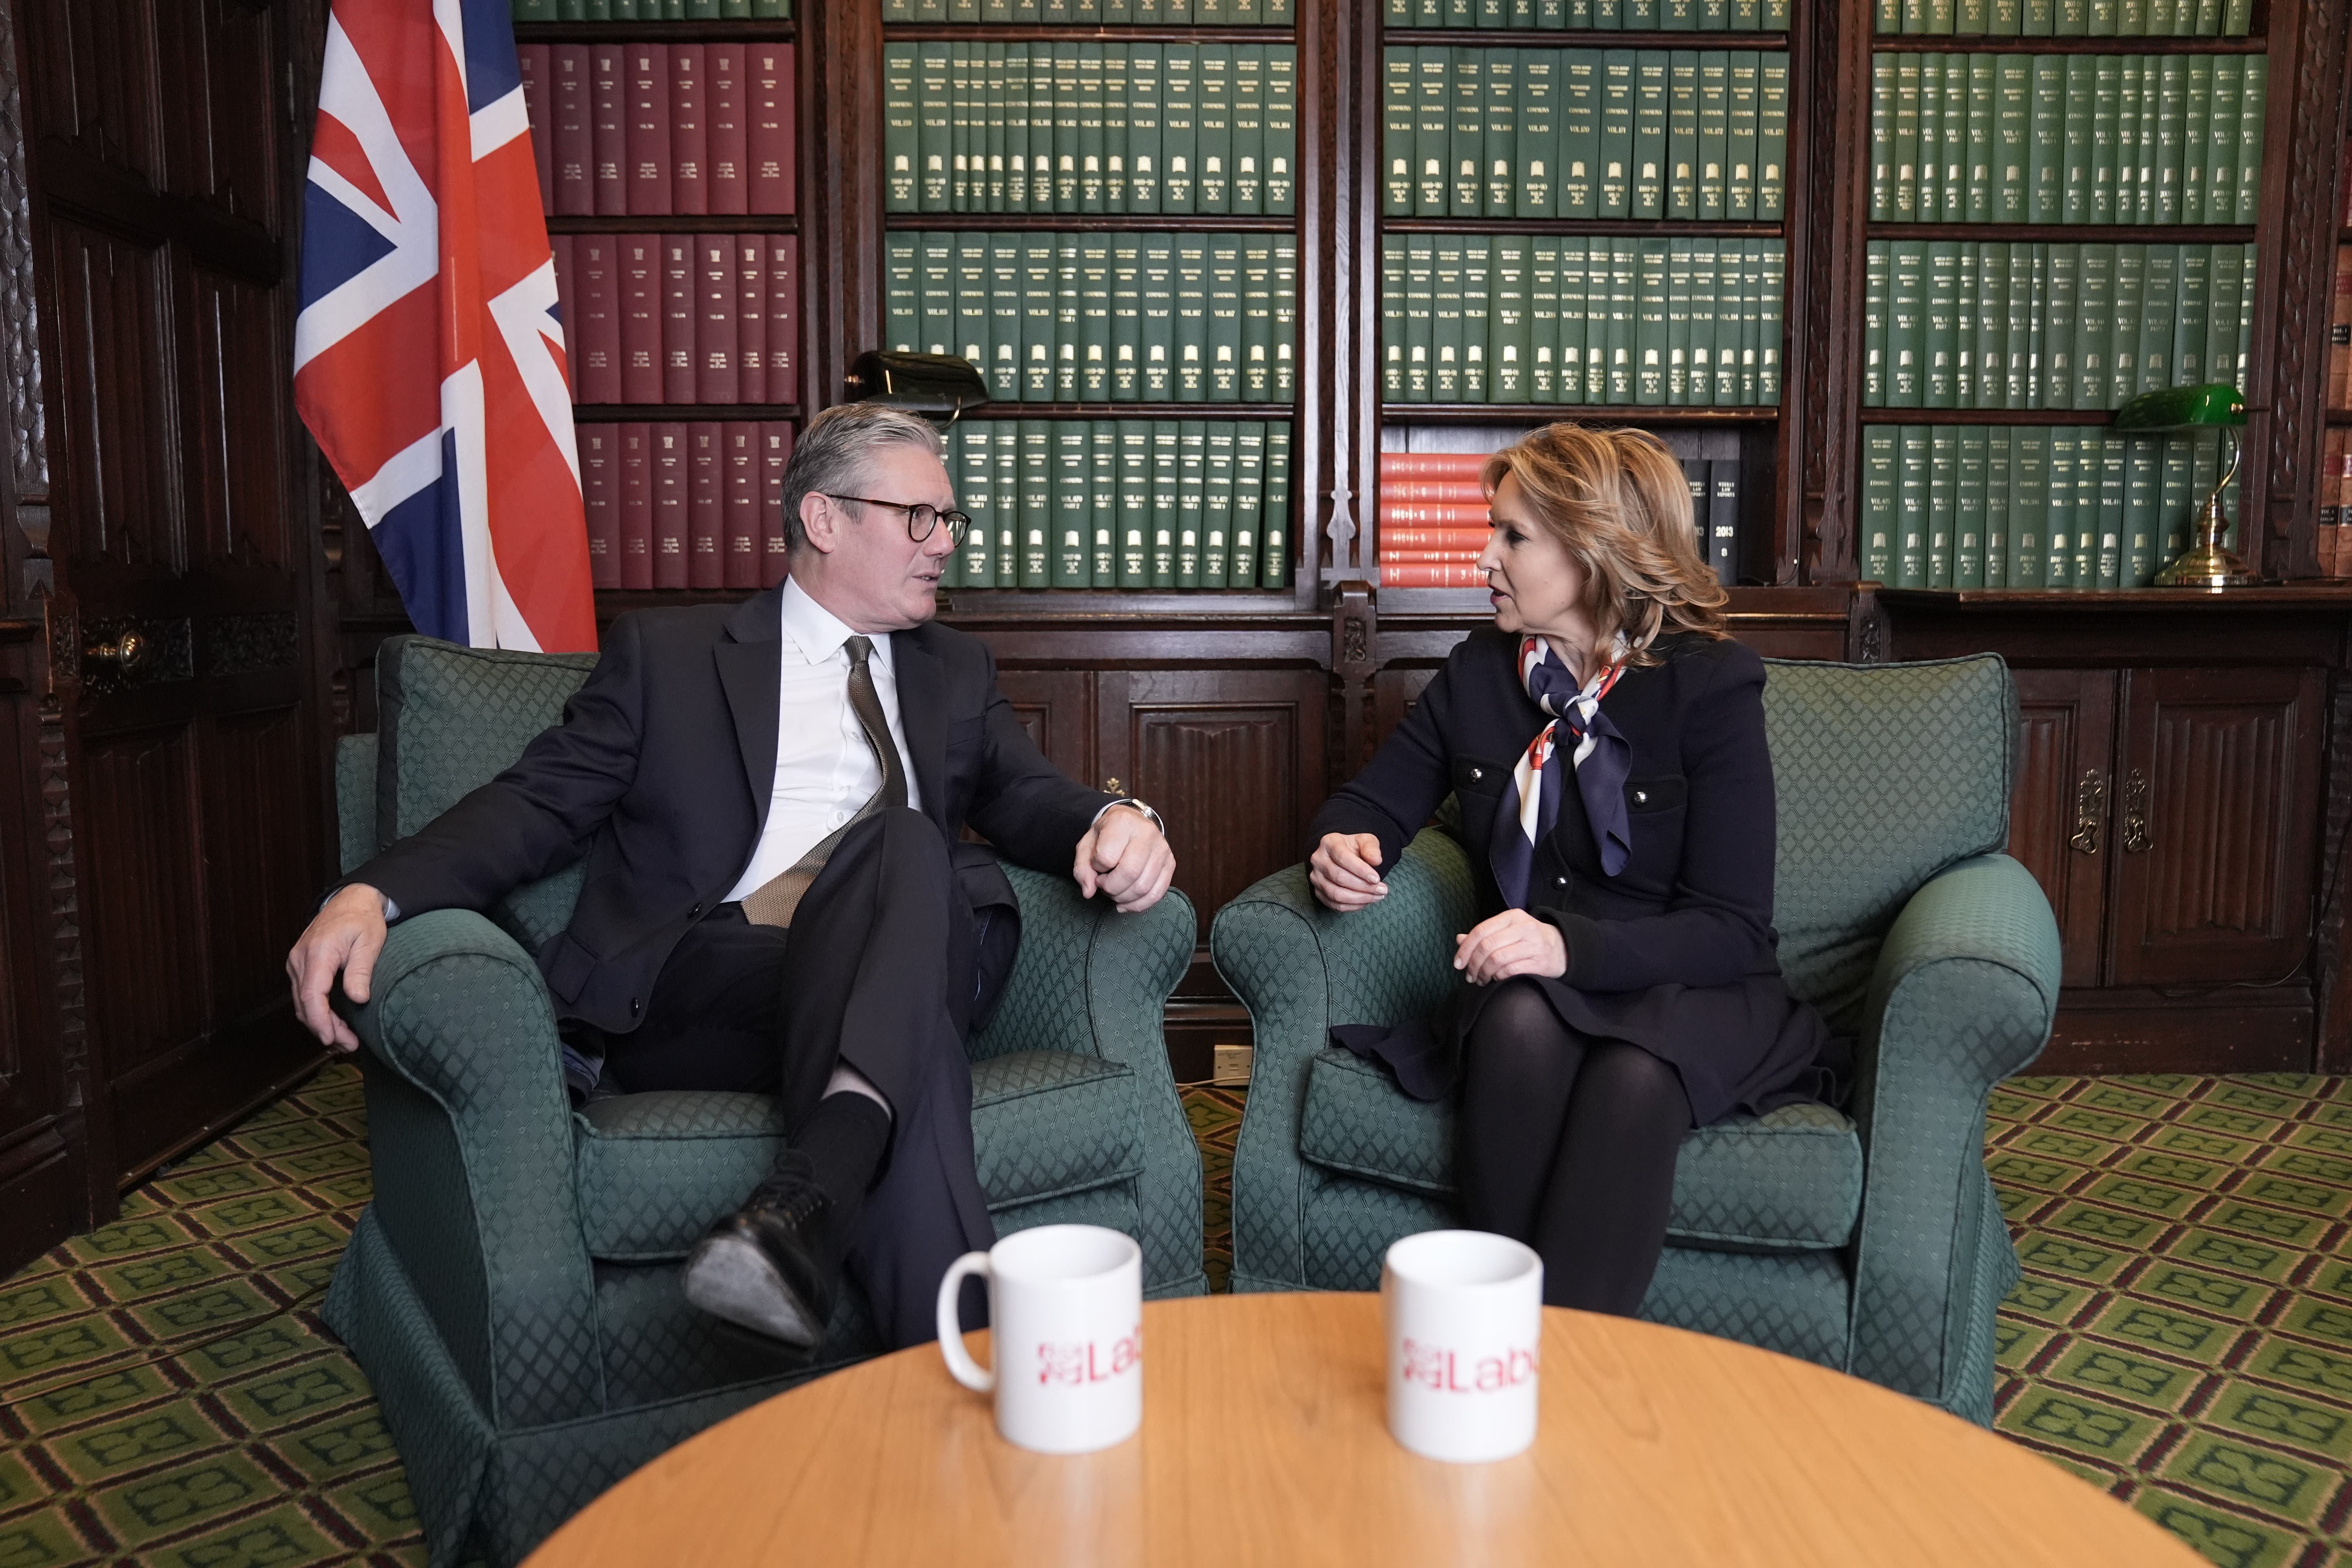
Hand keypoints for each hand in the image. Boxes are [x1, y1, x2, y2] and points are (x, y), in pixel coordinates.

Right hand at [286, 884, 388, 1052]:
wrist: (351, 900)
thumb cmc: (363, 919)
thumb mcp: (370, 943)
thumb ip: (360, 971)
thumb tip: (358, 999)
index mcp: (318, 952)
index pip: (312, 994)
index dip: (320, 1021)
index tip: (332, 1039)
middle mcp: (300, 959)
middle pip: (305, 1003)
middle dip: (324, 1028)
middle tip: (349, 1045)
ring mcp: (296, 962)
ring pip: (302, 1002)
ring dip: (320, 1023)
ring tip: (345, 1039)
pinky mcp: (300, 965)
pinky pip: (304, 994)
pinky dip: (316, 1010)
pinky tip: (334, 1022)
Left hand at [1074, 806, 1176, 912]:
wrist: (1132, 822)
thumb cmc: (1107, 834)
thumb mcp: (1087, 845)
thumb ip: (1082, 868)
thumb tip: (1089, 892)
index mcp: (1122, 822)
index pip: (1106, 857)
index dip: (1096, 868)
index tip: (1097, 866)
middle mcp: (1146, 833)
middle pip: (1129, 873)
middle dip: (1111, 888)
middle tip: (1104, 884)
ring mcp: (1162, 849)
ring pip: (1143, 887)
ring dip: (1123, 898)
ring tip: (1114, 891)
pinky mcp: (1170, 863)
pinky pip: (1157, 894)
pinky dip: (1138, 905)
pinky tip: (1125, 903)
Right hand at [1309, 832, 1386, 911]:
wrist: (1343, 855)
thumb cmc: (1355, 848)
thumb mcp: (1366, 841)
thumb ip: (1371, 848)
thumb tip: (1376, 860)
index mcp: (1329, 843)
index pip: (1343, 858)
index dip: (1361, 870)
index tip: (1377, 879)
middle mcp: (1318, 860)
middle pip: (1339, 878)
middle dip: (1364, 886)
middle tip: (1382, 890)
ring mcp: (1316, 877)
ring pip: (1336, 894)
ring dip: (1360, 898)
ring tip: (1377, 896)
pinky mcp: (1318, 892)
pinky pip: (1335, 904)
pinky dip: (1353, 906)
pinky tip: (1366, 901)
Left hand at [1453, 909, 1566, 984]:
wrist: (1562, 948)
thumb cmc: (1528, 939)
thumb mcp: (1507, 930)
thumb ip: (1484, 934)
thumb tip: (1459, 939)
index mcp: (1512, 917)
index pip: (1481, 930)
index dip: (1466, 948)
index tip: (1458, 963)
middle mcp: (1523, 928)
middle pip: (1487, 946)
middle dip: (1473, 964)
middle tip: (1469, 976)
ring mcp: (1533, 945)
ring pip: (1497, 959)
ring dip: (1484, 973)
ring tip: (1480, 980)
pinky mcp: (1539, 962)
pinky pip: (1510, 971)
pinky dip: (1498, 977)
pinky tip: (1495, 980)